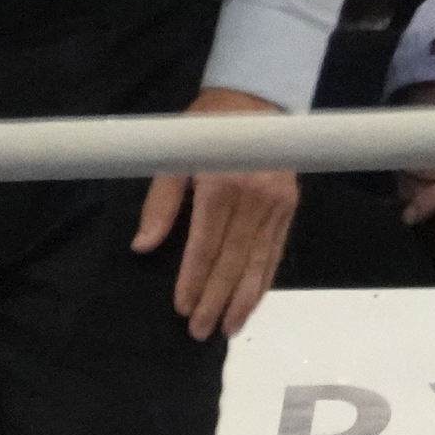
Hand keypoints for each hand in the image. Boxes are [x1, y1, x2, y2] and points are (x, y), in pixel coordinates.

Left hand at [134, 88, 298, 339]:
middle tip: (201, 332)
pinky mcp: (290, 208)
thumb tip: (144, 245)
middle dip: (217, 300)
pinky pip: (276, 251)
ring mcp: (277, 205)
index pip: (206, 246)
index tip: (182, 308)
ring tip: (229, 328)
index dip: (193, 280)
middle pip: (234, 261)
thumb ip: (161, 203)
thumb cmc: (204, 129)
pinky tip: (253, 301)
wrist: (255, 103)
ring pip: (259, 262)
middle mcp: (254, 199)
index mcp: (222, 186)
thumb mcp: (173, 156)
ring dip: (244, 300)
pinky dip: (264, 280)